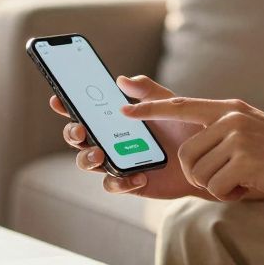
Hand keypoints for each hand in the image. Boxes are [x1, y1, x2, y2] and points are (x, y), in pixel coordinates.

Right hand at [50, 75, 205, 199]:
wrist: (205, 155)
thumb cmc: (183, 125)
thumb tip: (122, 80)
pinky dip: (119, 181)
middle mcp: (110, 139)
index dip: (66, 105)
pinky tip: (138, 175)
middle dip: (73, 134)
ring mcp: (117, 161)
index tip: (58, 100)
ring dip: (87, 158)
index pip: (83, 110)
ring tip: (101, 154)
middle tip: (81, 131)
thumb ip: (146, 90)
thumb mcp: (167, 102)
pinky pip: (112, 184)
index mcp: (114, 118)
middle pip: (77, 138)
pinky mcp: (129, 182)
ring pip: (87, 162)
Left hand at [122, 97, 263, 202]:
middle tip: (231, 178)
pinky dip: (230, 195)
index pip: (181, 105)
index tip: (124, 110)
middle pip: (185, 154)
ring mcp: (236, 136)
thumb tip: (193, 147)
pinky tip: (252, 187)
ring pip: (198, 173)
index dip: (150, 109)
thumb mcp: (254, 131)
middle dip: (201, 176)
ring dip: (217, 186)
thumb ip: (225, 131)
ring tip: (245, 180)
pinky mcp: (243, 159)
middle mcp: (229, 117)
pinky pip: (214, 187)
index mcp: (230, 109)